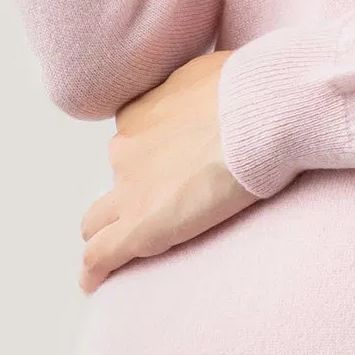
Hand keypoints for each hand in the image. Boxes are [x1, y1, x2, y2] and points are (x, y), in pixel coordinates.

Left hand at [77, 50, 259, 293]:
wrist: (261, 113)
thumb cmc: (249, 89)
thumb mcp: (214, 72)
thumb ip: (197, 88)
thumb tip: (211, 89)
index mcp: (142, 111)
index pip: (133, 140)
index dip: (150, 156)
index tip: (172, 166)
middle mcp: (127, 147)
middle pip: (116, 178)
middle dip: (132, 191)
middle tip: (165, 205)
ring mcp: (130, 189)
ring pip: (97, 221)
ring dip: (106, 232)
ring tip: (115, 251)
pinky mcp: (141, 226)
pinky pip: (101, 255)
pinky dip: (94, 271)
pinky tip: (93, 283)